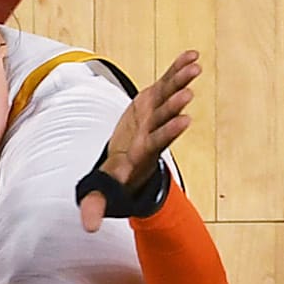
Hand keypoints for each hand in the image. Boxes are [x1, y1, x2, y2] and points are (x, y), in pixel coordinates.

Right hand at [80, 50, 200, 231]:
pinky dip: (177, 69)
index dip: (169, 131)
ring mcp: (155, 115)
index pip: (157, 142)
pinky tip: (192, 55)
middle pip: (166, 118)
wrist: (127, 160)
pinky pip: (167, 82)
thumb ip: (96, 205)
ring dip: (181, 82)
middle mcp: (153, 132)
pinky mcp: (154, 100)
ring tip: (195, 67)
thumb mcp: (103, 191)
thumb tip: (87, 228)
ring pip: (169, 97)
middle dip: (175, 105)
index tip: (184, 121)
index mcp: (142, 152)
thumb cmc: (114, 176)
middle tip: (189, 94)